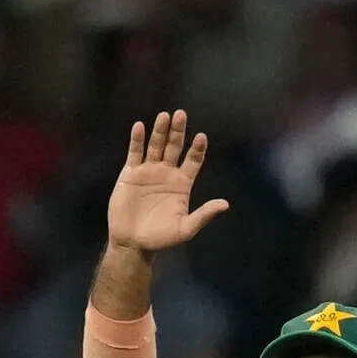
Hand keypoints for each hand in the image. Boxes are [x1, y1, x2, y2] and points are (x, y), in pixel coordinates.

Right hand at [107, 110, 228, 254]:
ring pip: (156, 145)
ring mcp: (149, 171)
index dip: (197, 148)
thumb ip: (204, 215)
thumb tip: (225, 205)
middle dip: (178, 131)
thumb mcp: (186, 228)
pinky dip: (137, 140)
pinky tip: (140, 127)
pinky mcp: (131, 173)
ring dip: (160, 131)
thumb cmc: (161, 238)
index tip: (201, 137)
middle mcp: (167, 173)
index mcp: (183, 183)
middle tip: (181, 114)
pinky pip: (135, 152)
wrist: (133, 243)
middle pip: (175, 146)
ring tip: (164, 116)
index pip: (193, 160)